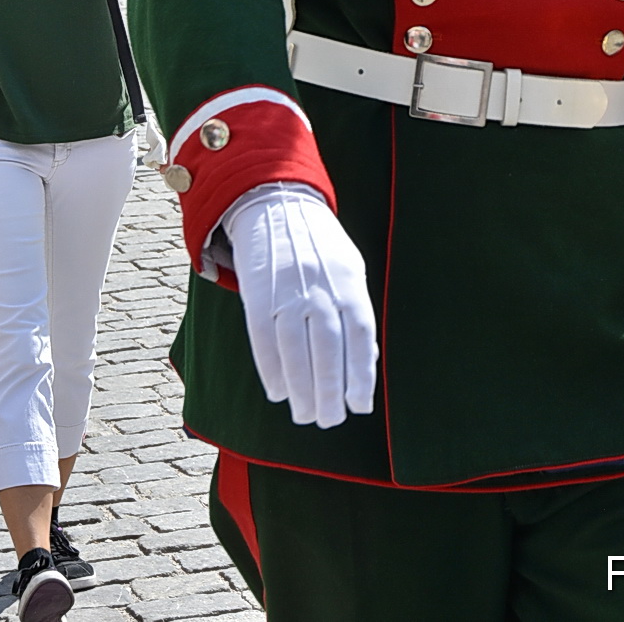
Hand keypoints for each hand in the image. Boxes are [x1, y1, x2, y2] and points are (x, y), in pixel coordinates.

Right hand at [223, 187, 377, 428]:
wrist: (276, 203)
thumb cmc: (319, 246)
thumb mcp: (348, 268)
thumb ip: (356, 311)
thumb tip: (366, 362)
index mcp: (347, 280)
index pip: (359, 333)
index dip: (361, 373)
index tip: (359, 405)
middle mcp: (319, 285)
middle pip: (327, 348)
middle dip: (329, 391)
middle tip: (330, 420)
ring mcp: (287, 289)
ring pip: (294, 350)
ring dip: (301, 389)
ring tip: (305, 415)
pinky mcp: (257, 293)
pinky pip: (264, 339)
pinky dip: (271, 370)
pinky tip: (279, 393)